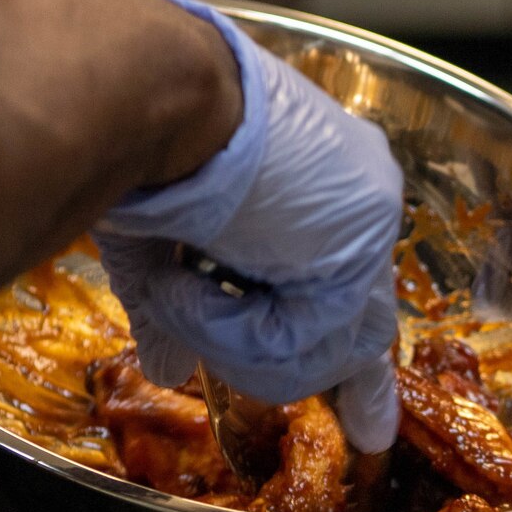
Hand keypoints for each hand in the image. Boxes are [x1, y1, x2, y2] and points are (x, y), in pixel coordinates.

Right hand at [96, 0, 403, 451]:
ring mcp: (367, 225)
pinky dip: (220, 326)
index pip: (357, 295)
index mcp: (327, 186)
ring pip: (317, 353)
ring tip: (174, 282)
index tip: (371, 423)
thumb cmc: (139, 140)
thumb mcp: (160, 239)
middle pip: (357, 333)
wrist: (146, 88)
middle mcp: (363, 202)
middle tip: (329, 409)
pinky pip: (294, 344)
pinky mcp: (354, 249)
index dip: (358, 368)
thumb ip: (175, 309)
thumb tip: (165, 369)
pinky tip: (184, 276)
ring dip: (224, 336)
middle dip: (327, 380)